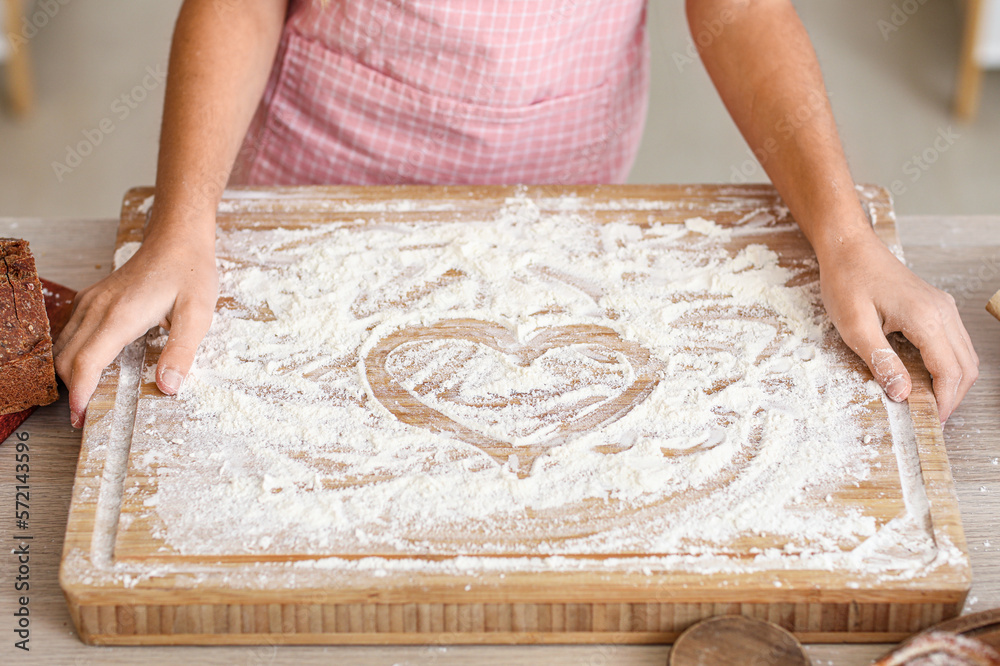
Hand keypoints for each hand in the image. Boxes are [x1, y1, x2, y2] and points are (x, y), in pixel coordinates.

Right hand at [53, 225, 217, 427]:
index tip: (82, 418)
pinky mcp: (92, 298)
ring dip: (70, 373)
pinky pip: (70, 331)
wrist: (178, 239)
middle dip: (72, 390)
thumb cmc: (190, 273)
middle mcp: (97, 307)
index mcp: (120, 315)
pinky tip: (90, 366)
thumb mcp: (199, 315)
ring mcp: (91, 301)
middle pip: (66, 359)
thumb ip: (182, 352)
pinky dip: (72, 353)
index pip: (85, 362)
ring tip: (86, 397)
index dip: (80, 394)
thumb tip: (168, 386)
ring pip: (62, 345)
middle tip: (86, 415)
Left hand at [819, 232, 977, 422]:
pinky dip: (948, 363)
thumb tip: (902, 394)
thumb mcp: (855, 327)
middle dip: (953, 395)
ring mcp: (942, 307)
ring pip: (965, 355)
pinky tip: (926, 375)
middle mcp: (943, 312)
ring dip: (952, 380)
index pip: (950, 371)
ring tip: (929, 401)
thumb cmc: (847, 281)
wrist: (848, 247)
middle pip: (966, 366)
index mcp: (926, 318)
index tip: (931, 421)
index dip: (944, 401)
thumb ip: (881, 361)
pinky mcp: (935, 306)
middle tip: (930, 416)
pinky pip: (954, 342)